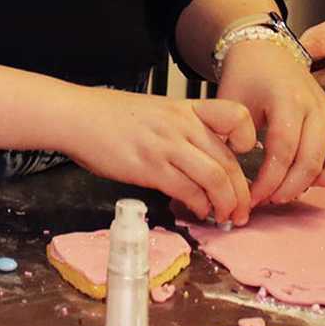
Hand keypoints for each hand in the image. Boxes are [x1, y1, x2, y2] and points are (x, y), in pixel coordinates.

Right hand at [58, 87, 257, 224]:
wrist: (75, 117)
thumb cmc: (108, 116)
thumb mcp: (153, 111)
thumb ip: (179, 130)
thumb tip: (200, 162)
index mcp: (185, 109)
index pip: (236, 117)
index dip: (249, 138)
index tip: (243, 157)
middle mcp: (182, 125)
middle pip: (229, 161)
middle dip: (242, 193)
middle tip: (242, 210)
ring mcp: (167, 146)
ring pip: (216, 179)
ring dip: (226, 204)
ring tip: (225, 217)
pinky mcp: (150, 167)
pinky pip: (189, 191)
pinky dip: (200, 206)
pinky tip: (197, 211)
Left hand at [216, 39, 324, 206]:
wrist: (264, 52)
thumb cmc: (246, 78)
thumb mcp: (230, 101)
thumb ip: (231, 134)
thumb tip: (234, 171)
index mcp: (286, 99)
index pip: (283, 150)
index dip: (269, 179)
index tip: (253, 196)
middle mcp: (316, 106)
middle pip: (311, 160)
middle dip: (288, 188)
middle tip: (267, 200)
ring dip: (319, 180)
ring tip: (292, 187)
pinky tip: (316, 176)